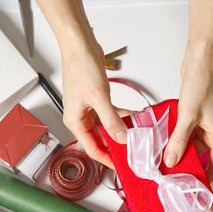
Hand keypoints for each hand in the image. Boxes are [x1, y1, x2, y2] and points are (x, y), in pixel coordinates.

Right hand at [61, 38, 127, 168]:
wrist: (80, 45)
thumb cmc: (80, 67)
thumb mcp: (99, 98)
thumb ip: (111, 120)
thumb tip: (121, 138)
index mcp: (75, 121)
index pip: (92, 149)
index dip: (107, 159)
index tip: (121, 165)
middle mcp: (80, 117)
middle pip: (100, 139)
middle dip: (117, 144)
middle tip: (133, 150)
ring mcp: (89, 108)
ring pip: (107, 127)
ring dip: (121, 129)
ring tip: (137, 134)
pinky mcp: (97, 100)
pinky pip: (111, 114)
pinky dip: (122, 116)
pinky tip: (134, 117)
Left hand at [164, 43, 212, 180]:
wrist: (200, 61)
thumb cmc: (202, 84)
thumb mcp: (187, 116)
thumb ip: (179, 140)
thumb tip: (171, 161)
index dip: (205, 178)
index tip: (191, 187)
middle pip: (201, 156)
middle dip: (186, 164)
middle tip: (169, 173)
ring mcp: (203, 124)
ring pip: (190, 144)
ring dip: (177, 149)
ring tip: (161, 159)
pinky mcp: (194, 116)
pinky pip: (184, 132)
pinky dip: (175, 136)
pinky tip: (161, 139)